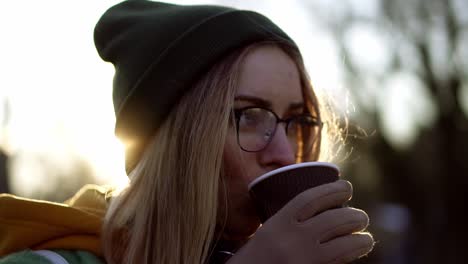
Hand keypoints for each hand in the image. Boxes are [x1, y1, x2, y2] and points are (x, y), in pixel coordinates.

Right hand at [227, 180, 373, 263]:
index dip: (333, 190)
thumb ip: (289, 222)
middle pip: (335, 220)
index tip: (347, 186)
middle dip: (355, 216)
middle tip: (361, 217)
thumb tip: (323, 210)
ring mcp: (303, 261)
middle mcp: (291, 241)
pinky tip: (356, 253)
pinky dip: (352, 257)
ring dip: (361, 239)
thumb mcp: (267, 234)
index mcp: (277, 224)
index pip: (310, 199)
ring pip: (345, 245)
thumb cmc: (256, 259)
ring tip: (365, 238)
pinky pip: (340, 263)